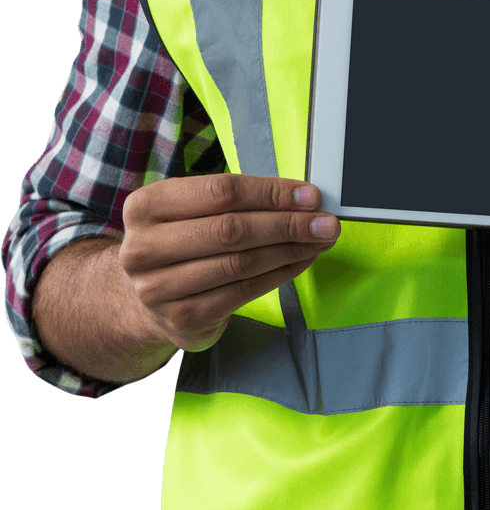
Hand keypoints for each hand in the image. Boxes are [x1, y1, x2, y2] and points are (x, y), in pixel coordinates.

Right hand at [118, 173, 339, 352]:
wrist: (147, 300)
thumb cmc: (183, 244)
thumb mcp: (193, 212)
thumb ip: (237, 201)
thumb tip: (303, 199)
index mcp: (146, 206)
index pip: (221, 191)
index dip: (271, 193)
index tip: (310, 196)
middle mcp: (143, 247)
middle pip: (232, 229)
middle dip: (288, 224)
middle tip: (325, 223)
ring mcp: (159, 287)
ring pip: (241, 263)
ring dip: (290, 250)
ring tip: (320, 241)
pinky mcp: (183, 318)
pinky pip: (244, 291)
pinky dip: (280, 274)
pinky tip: (300, 262)